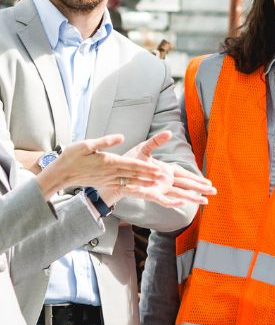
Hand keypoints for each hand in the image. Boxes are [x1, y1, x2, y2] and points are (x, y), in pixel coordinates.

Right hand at [35, 134, 159, 198]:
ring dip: (143, 182)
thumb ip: (105, 141)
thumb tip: (121, 137)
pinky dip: (131, 187)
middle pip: (134, 174)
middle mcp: (110, 172)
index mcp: (109, 162)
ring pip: (129, 181)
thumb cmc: (72, 157)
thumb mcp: (87, 144)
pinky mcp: (104, 183)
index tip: (158, 169)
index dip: (146, 167)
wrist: (60, 174)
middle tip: (164, 178)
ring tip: (156, 185)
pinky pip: (120, 186)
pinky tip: (138, 188)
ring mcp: (107, 179)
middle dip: (149, 176)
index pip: (132, 164)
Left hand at [99, 131, 215, 207]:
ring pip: (180, 193)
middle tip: (214, 191)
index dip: (197, 178)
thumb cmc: (128, 162)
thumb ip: (157, 141)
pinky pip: (163, 199)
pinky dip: (173, 201)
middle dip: (200, 188)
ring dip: (192, 197)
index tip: (208, 182)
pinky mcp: (150, 194)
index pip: (185, 174)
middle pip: (186, 185)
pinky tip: (182, 201)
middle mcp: (165, 181)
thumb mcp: (144, 148)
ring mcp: (158, 188)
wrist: (112, 173)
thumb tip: (169, 133)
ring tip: (205, 201)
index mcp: (166, 170)